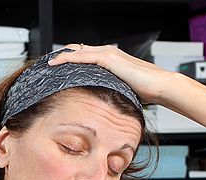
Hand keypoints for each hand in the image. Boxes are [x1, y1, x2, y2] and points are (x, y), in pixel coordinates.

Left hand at [48, 44, 176, 104]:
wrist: (158, 85)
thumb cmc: (144, 90)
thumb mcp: (120, 89)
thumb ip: (108, 90)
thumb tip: (97, 103)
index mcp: (109, 59)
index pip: (84, 55)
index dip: (69, 59)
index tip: (55, 68)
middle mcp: (107, 53)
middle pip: (77, 49)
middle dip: (61, 56)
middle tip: (46, 65)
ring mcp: (107, 54)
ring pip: (77, 50)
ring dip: (60, 56)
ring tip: (46, 64)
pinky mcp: (108, 58)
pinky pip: (82, 56)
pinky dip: (67, 58)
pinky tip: (56, 64)